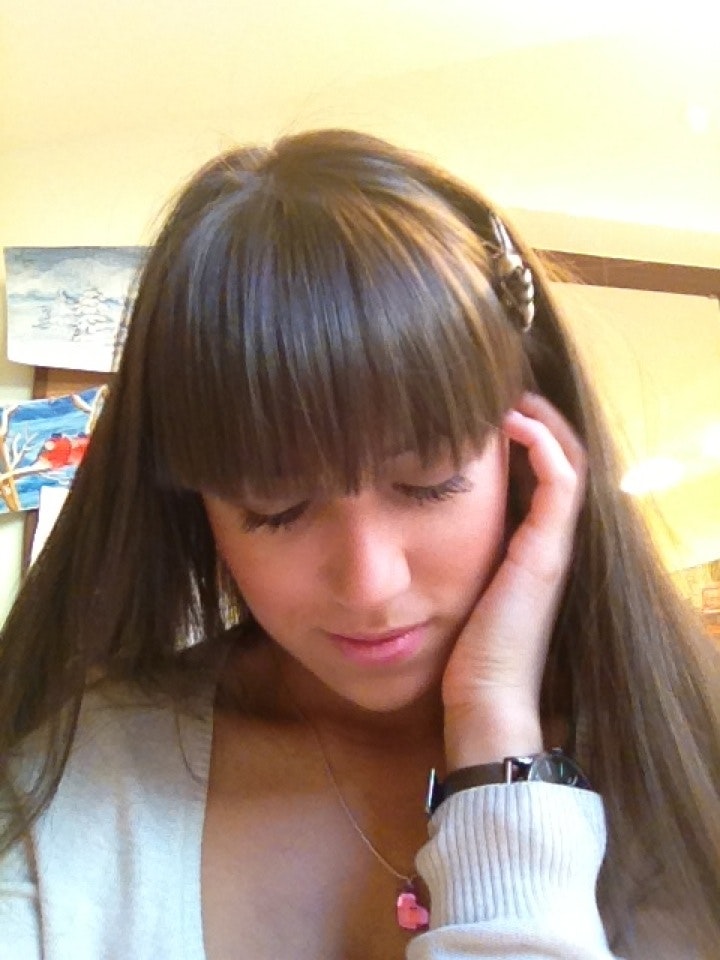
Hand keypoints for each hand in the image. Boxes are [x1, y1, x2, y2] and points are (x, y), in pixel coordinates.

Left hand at [441, 393, 586, 769]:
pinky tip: (510, 422)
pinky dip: (542, 444)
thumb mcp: (452, 597)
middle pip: (560, 463)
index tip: (486, 414)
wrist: (485, 701)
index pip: (542, 480)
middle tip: (500, 393)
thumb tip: (403, 539)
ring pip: (568, 463)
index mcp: (528, 552)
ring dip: (541, 424)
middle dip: (535, 423)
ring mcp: (553, 545)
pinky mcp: (548, 550)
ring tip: (509, 397)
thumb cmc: (461, 659)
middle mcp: (548, 543)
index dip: (525, 442)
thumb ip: (443, 566)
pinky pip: (561, 481)